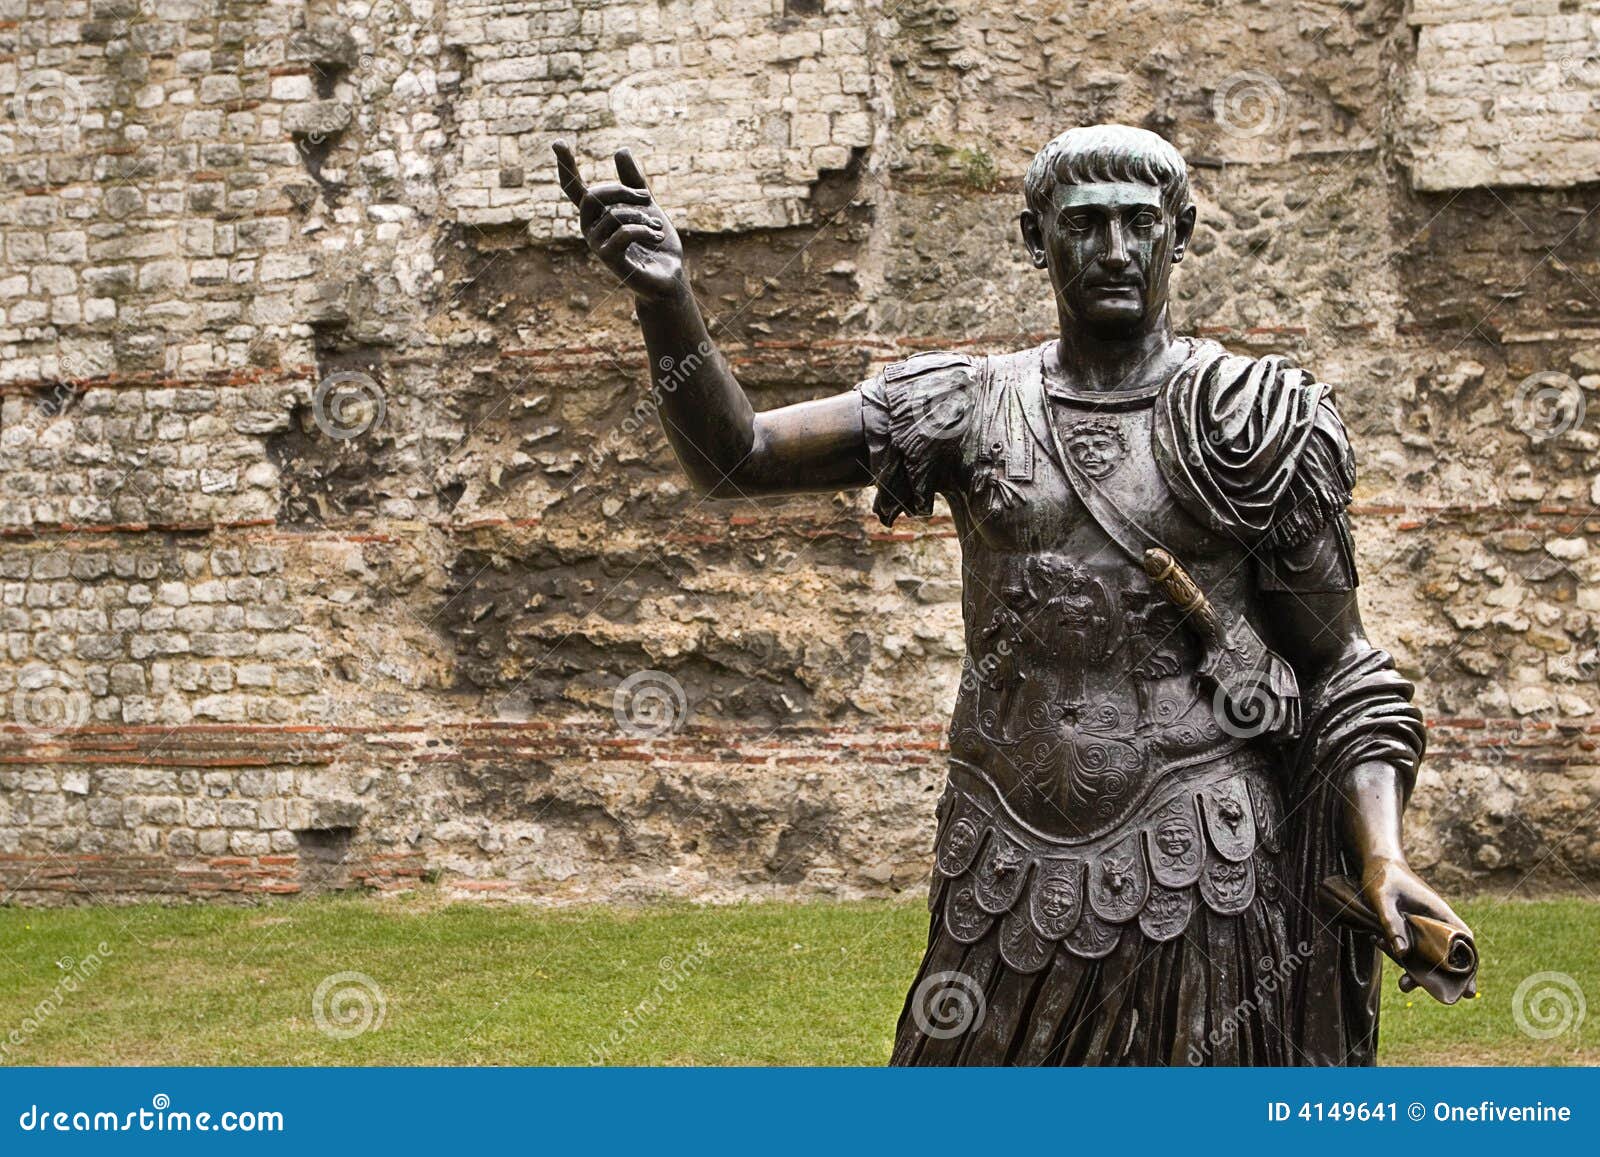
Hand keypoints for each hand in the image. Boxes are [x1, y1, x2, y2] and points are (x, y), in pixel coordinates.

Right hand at [553, 142, 683, 300]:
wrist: (669, 276)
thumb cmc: (655, 243)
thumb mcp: (646, 206)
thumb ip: (633, 181)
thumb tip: (620, 149)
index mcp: (596, 215)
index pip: (574, 189)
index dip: (566, 167)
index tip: (558, 142)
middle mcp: (590, 230)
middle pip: (594, 195)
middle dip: (622, 191)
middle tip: (646, 197)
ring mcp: (597, 246)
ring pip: (614, 215)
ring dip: (642, 217)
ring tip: (657, 228)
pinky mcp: (609, 261)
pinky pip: (622, 233)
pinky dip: (644, 231)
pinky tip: (656, 237)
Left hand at [1359, 854, 1473, 992]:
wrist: (1375, 863)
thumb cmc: (1382, 878)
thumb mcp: (1383, 899)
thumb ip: (1391, 923)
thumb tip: (1402, 953)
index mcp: (1440, 913)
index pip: (1464, 942)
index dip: (1470, 966)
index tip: (1469, 989)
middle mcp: (1436, 922)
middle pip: (1447, 955)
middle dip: (1442, 977)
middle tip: (1440, 996)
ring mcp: (1422, 926)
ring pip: (1426, 955)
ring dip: (1417, 971)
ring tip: (1403, 986)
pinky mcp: (1408, 928)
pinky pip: (1409, 947)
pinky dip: (1399, 954)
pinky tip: (1377, 944)